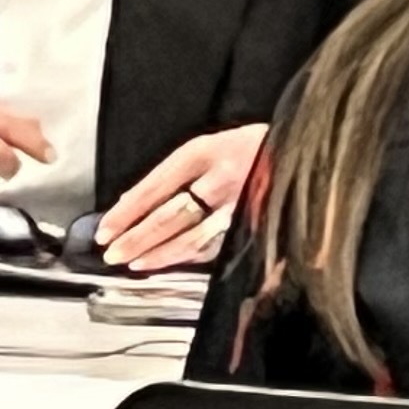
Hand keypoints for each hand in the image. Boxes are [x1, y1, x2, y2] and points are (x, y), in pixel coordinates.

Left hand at [97, 123, 269, 272]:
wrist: (302, 152)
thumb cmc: (252, 147)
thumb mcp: (210, 146)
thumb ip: (176, 172)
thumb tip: (133, 203)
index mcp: (205, 152)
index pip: (154, 188)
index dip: (126, 212)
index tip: (105, 230)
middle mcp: (222, 179)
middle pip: (170, 216)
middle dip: (137, 238)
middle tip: (112, 253)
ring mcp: (241, 205)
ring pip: (192, 237)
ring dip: (159, 253)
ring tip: (133, 263)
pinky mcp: (255, 224)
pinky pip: (216, 246)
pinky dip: (188, 257)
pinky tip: (168, 262)